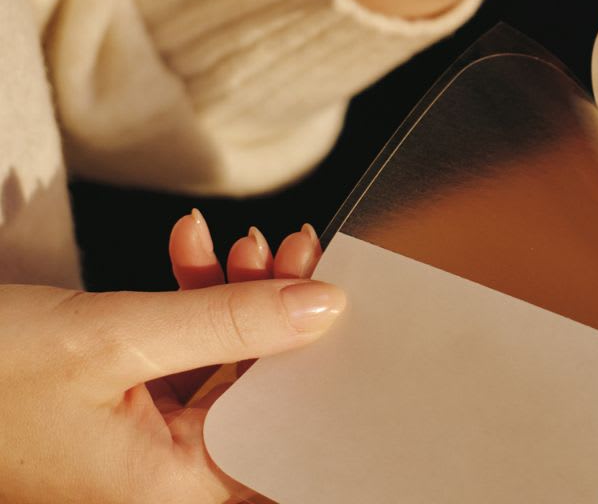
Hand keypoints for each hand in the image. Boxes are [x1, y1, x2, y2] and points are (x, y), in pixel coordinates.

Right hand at [0, 213, 342, 502]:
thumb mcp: (114, 337)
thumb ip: (227, 323)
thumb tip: (324, 307)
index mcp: (170, 489)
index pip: (285, 457)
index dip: (329, 396)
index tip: (361, 333)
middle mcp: (162, 474)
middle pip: (261, 396)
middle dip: (283, 317)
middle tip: (301, 254)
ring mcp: (140, 436)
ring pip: (224, 363)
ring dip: (239, 295)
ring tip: (253, 240)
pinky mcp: (119, 399)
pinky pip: (180, 350)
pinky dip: (191, 297)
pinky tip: (193, 245)